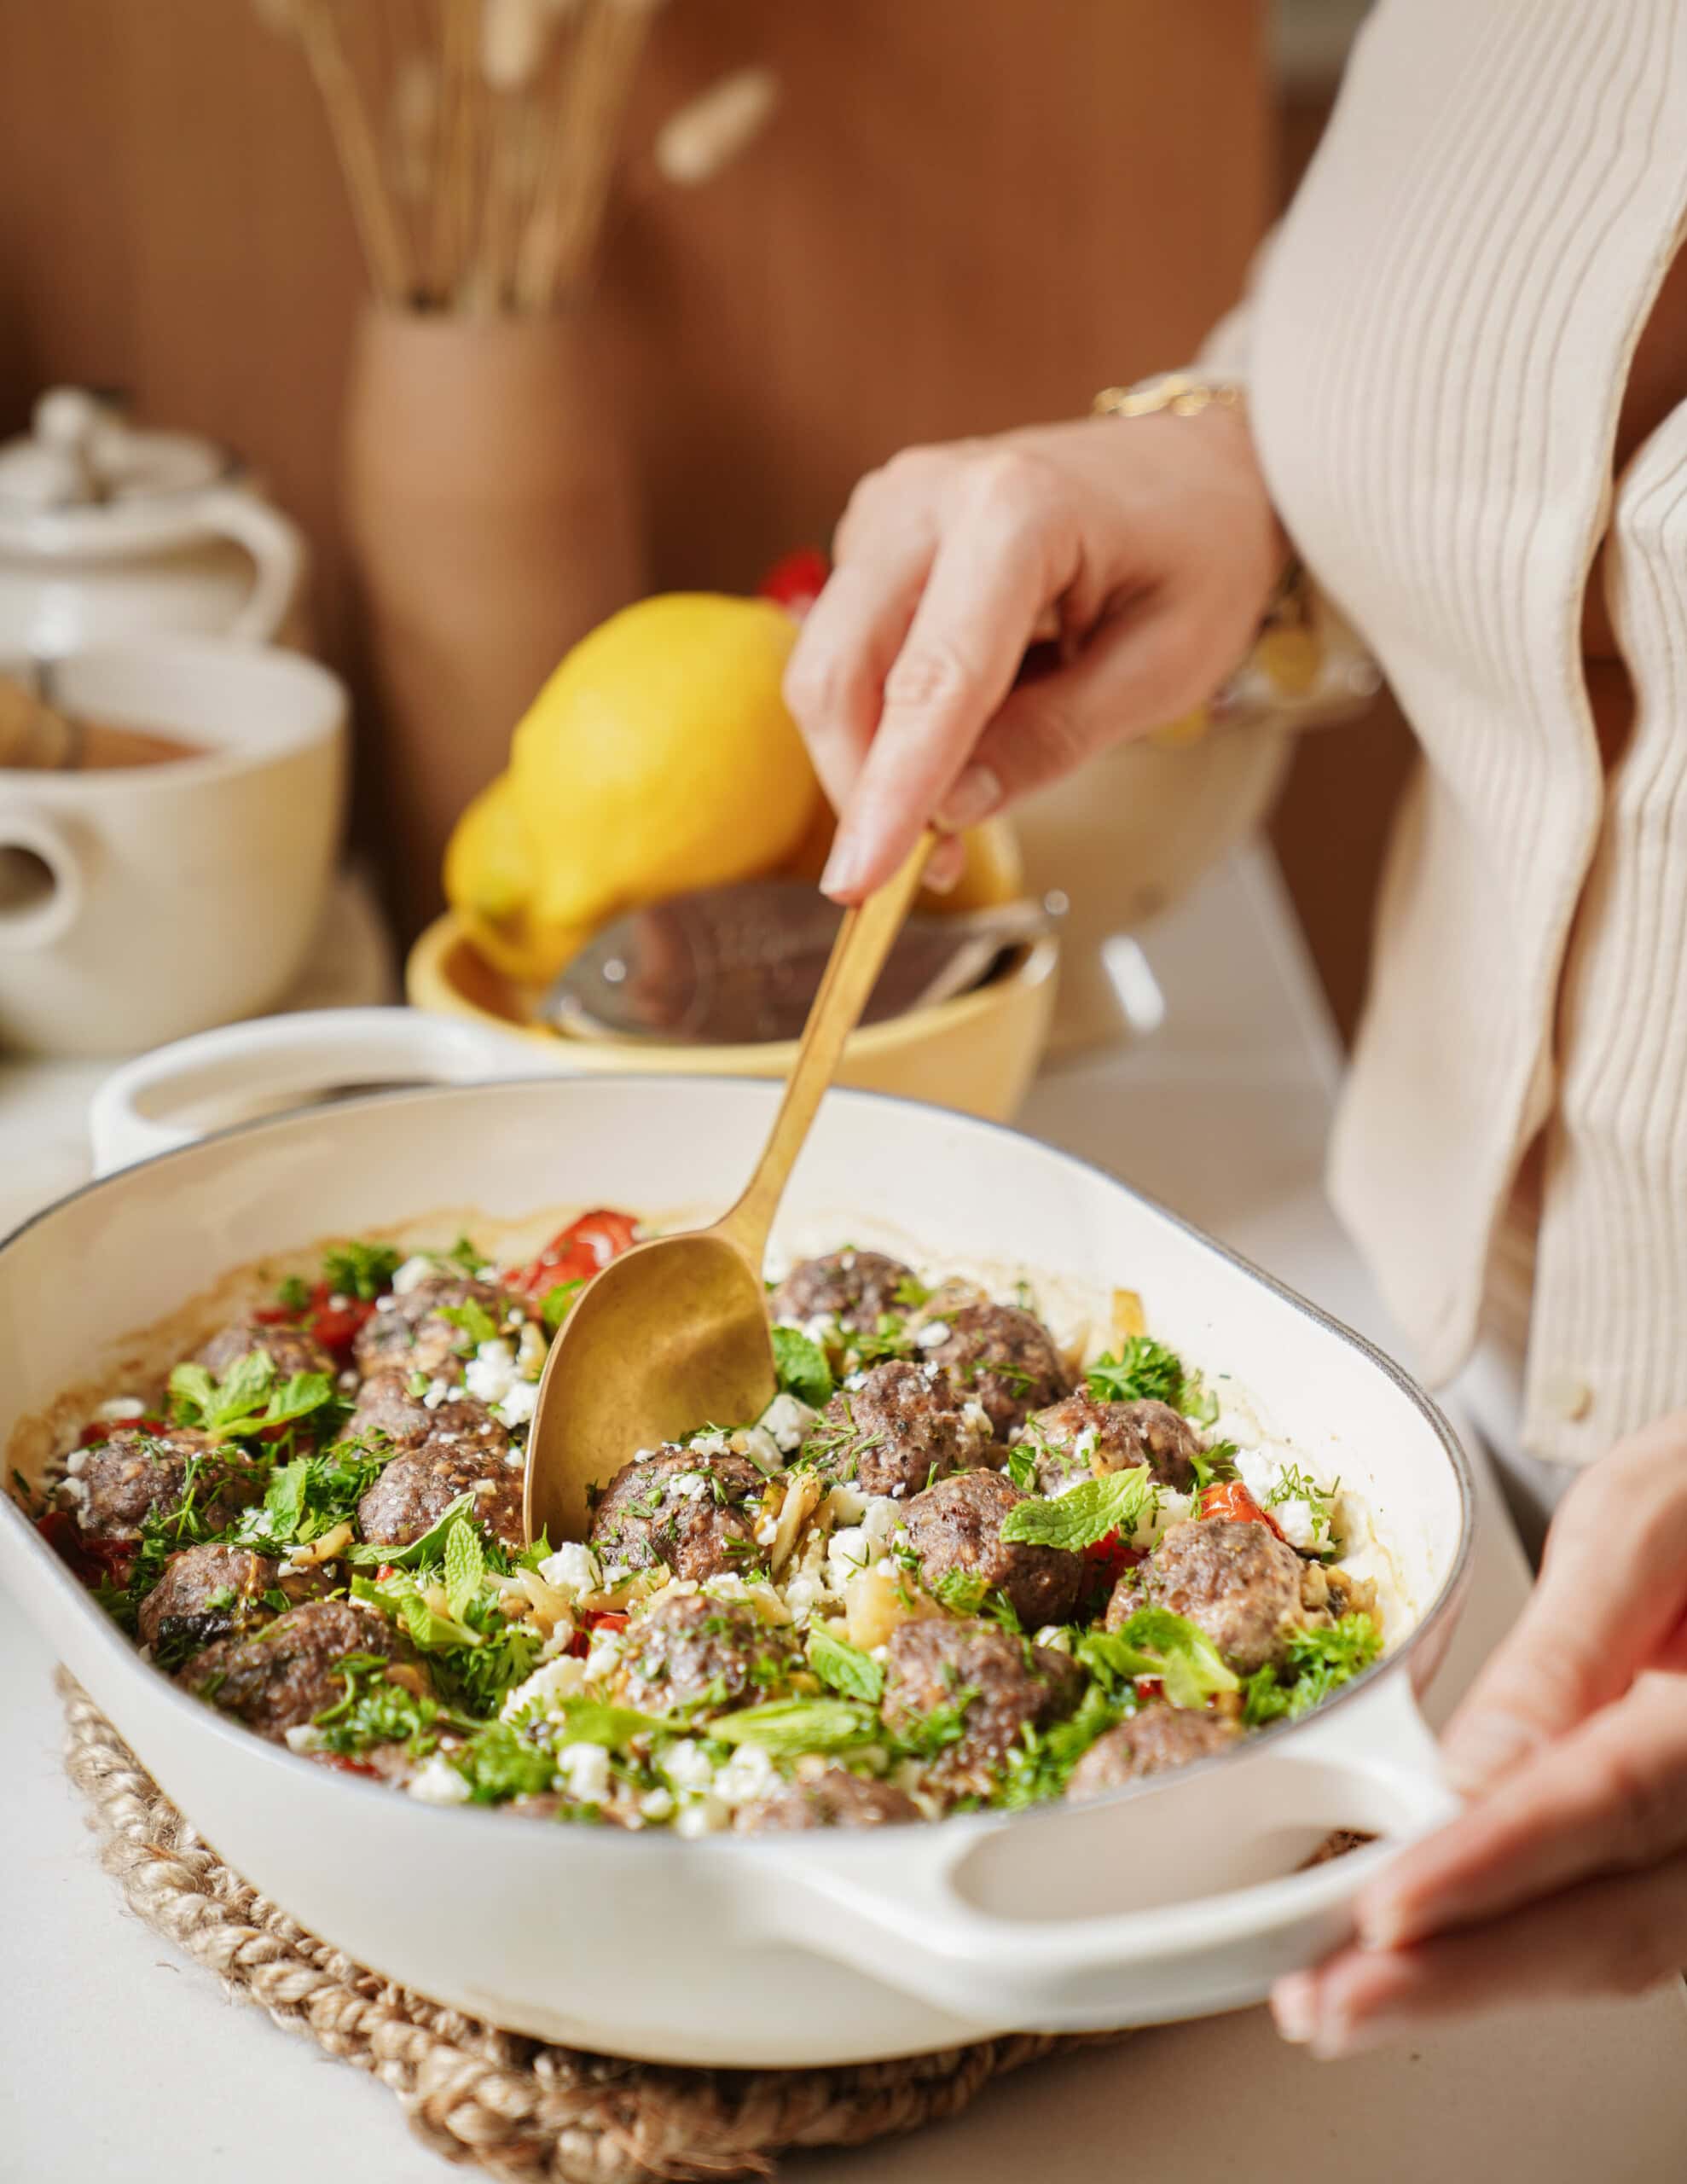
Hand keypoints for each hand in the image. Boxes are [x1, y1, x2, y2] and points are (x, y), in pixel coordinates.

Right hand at [783, 406, 1286, 900]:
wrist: (1196, 467)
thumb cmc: (1199, 553)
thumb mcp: (1164, 668)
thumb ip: (1052, 740)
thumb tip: (949, 810)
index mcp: (1018, 509)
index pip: (933, 680)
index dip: (890, 790)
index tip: (860, 882)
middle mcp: (931, 494)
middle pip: (838, 670)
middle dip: (861, 784)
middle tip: (916, 865)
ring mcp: (891, 506)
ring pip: (827, 665)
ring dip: (869, 756)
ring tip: (954, 797)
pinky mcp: (874, 533)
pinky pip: (846, 648)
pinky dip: (880, 716)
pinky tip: (950, 733)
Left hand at [1273, 1411, 1686, 2055]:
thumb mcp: (1643, 1524)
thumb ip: (1567, 1653)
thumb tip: (1470, 1774)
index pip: (1609, 1803)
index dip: (1491, 1867)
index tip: (1387, 1908)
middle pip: (1613, 1920)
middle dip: (1458, 1972)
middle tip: (1327, 2000)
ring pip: (1619, 1946)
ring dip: (1476, 1983)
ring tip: (1341, 1997)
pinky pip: (1625, 1924)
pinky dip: (1519, 1952)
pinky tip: (1427, 1963)